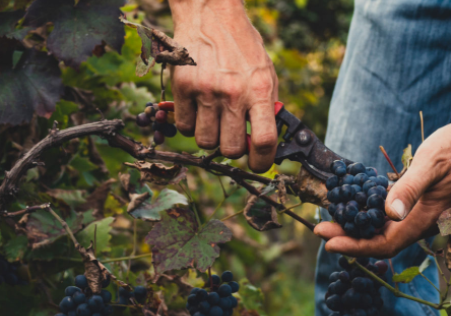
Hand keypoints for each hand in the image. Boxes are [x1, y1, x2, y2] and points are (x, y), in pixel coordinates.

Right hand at [171, 0, 278, 171]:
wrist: (211, 13)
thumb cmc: (242, 47)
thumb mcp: (266, 72)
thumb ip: (267, 107)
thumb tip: (264, 144)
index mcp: (260, 90)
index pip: (265, 141)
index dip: (262, 162)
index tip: (258, 164)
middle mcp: (233, 92)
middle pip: (231, 149)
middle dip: (232, 148)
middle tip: (232, 135)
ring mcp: (206, 91)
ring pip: (205, 142)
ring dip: (210, 136)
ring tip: (213, 117)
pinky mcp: (183, 87)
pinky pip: (185, 127)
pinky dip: (191, 124)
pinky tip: (197, 108)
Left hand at [314, 119, 450, 257]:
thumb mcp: (433, 163)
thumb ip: (410, 189)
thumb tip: (388, 213)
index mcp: (424, 218)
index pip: (385, 244)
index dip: (355, 247)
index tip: (328, 241)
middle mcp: (422, 222)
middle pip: (381, 242)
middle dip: (350, 240)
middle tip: (320, 229)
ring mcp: (422, 214)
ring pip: (386, 232)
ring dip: (359, 229)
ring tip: (332, 219)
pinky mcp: (420, 204)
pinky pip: (393, 219)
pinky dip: (371, 216)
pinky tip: (356, 206)